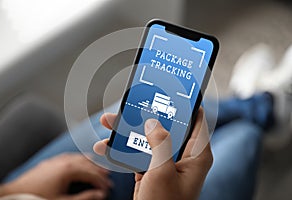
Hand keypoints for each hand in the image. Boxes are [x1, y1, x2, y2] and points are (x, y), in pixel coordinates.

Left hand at [5, 153, 111, 199]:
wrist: (13, 194)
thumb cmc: (38, 198)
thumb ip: (84, 198)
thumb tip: (100, 195)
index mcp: (69, 170)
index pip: (92, 174)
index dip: (102, 182)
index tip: (108, 188)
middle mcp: (64, 162)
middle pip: (87, 163)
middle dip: (99, 170)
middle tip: (108, 176)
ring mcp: (56, 161)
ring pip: (78, 158)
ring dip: (90, 162)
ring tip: (98, 164)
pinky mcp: (49, 163)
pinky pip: (68, 157)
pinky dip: (78, 159)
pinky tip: (78, 160)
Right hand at [93, 107, 212, 199]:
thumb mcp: (163, 172)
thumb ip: (160, 143)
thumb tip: (153, 122)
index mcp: (196, 155)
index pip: (196, 121)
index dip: (186, 104)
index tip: (175, 89)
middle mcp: (183, 156)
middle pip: (166, 127)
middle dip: (146, 115)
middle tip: (132, 103)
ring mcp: (166, 163)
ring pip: (148, 138)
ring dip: (128, 131)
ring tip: (108, 122)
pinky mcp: (152, 170)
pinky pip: (139, 153)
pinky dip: (123, 148)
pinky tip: (106, 145)